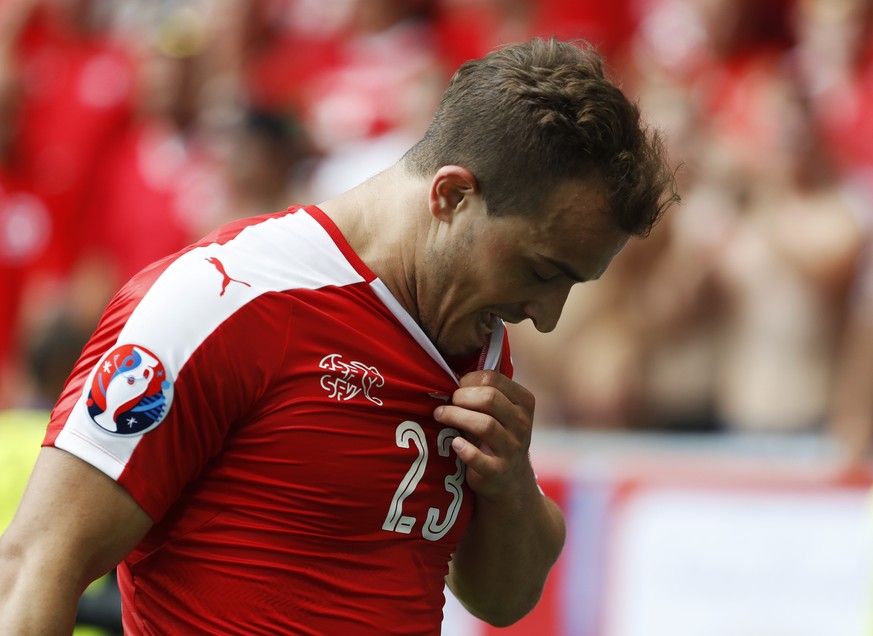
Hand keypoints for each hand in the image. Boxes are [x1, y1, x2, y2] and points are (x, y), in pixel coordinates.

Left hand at [433, 370, 536, 501]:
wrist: (510, 480)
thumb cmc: (497, 435)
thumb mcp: (501, 411)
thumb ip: (485, 392)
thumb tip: (450, 375)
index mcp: (524, 402)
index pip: (494, 378)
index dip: (468, 380)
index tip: (457, 388)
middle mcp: (522, 424)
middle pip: (489, 399)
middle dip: (461, 397)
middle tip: (448, 402)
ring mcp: (512, 449)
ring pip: (484, 425)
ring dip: (456, 417)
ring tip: (439, 415)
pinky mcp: (498, 471)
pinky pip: (479, 459)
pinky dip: (464, 449)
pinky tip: (454, 443)